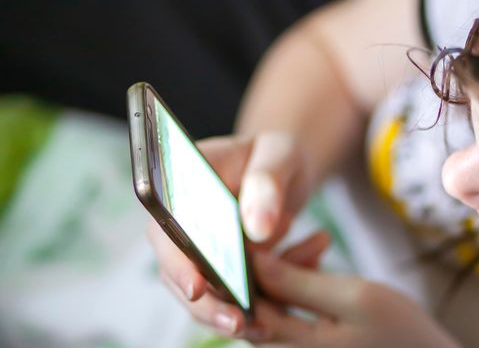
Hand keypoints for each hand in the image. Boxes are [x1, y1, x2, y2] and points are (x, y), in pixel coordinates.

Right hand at [148, 133, 316, 333]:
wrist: (286, 171)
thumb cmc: (275, 155)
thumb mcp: (278, 154)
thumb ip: (266, 182)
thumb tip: (256, 229)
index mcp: (182, 187)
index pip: (165, 228)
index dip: (175, 261)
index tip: (196, 286)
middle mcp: (187, 224)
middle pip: (182, 272)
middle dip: (208, 303)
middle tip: (239, 323)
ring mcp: (206, 251)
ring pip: (212, 292)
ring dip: (243, 308)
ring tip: (274, 318)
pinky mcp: (230, 269)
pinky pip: (248, 292)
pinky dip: (278, 290)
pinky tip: (312, 253)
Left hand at [248, 253, 459, 347]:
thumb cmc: (401, 332)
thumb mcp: (353, 298)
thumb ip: (297, 284)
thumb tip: (253, 262)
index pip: (246, 304)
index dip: (244, 264)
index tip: (252, 231)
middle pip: (258, 301)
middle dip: (273, 262)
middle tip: (294, 232)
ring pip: (273, 300)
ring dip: (289, 269)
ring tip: (319, 244)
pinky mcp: (307, 344)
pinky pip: (288, 307)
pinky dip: (298, 282)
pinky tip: (318, 260)